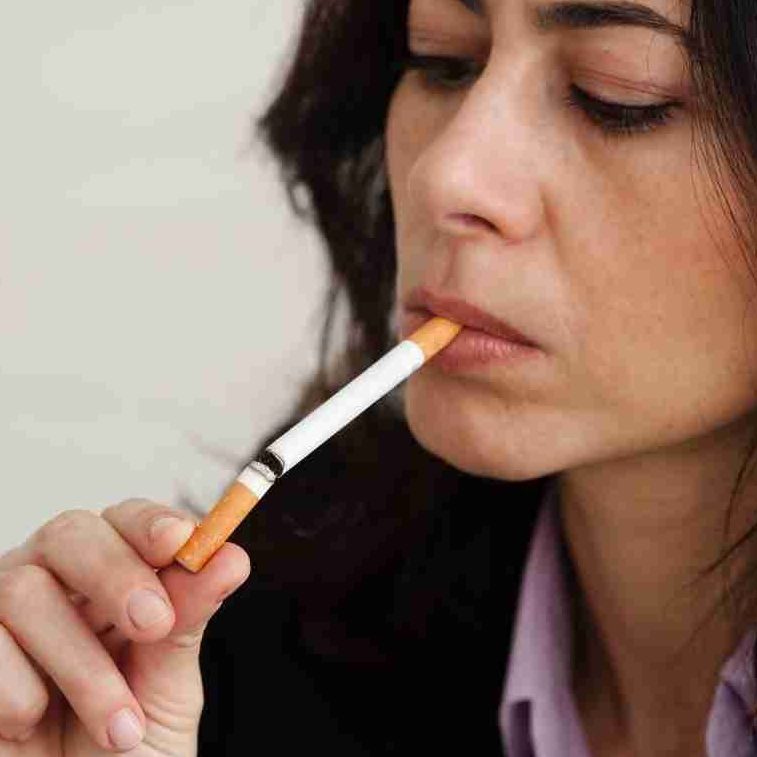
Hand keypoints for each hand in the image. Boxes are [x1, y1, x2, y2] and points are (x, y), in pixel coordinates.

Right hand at [0, 498, 249, 754]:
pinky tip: (36, 722)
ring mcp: (4, 619)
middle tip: (154, 624)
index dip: (149, 523)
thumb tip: (230, 556)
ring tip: (121, 727)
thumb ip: (189, 618)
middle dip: (115, 573)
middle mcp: (55, 585)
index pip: (125, 521)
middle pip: (70, 533)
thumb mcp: (168, 685)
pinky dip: (17, 688)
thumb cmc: (129, 749)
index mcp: (112, 579)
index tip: (179, 541)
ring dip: (81, 663)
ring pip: (24, 589)